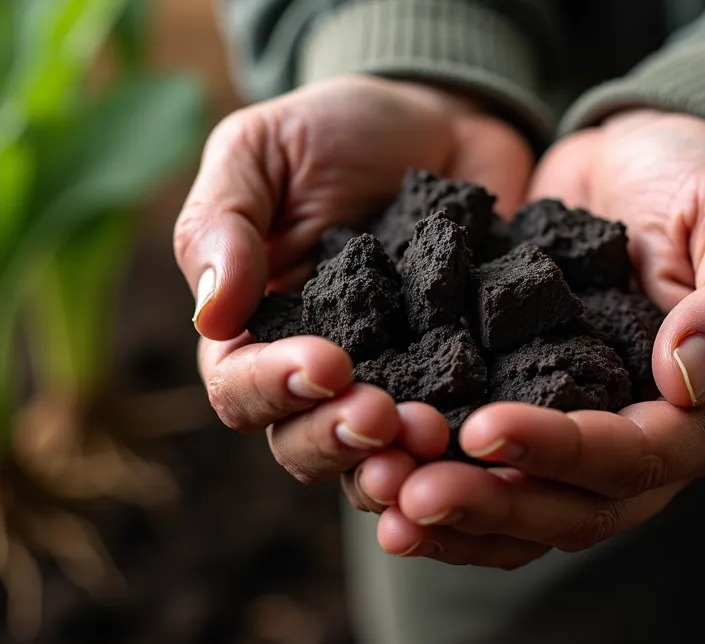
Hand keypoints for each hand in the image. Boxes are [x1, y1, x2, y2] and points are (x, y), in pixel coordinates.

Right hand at [173, 76, 534, 506]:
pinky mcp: (463, 386)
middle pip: (305, 445)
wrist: (442, 121)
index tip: (327, 365)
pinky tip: (493, 437)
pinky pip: (462, 434)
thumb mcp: (261, 150)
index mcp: (254, 332)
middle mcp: (319, 378)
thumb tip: (211, 314)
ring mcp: (395, 387)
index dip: (275, 389)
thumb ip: (223, 222)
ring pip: (379, 460)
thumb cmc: (335, 131)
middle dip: (340, 441)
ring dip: (401, 463)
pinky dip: (471, 449)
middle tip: (386, 419)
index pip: (241, 387)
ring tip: (436, 440)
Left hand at [372, 110, 704, 567]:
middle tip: (411, 492)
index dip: (561, 451)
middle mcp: (650, 449)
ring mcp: (586, 443)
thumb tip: (688, 377)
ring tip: (380, 497)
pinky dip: (437, 484)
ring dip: (453, 517)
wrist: (640, 160)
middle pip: (574, 509)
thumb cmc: (701, 181)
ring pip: (524, 513)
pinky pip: (489, 478)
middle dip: (491, 504)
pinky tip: (374, 483)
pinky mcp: (531, 419)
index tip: (484, 428)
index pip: (637, 456)